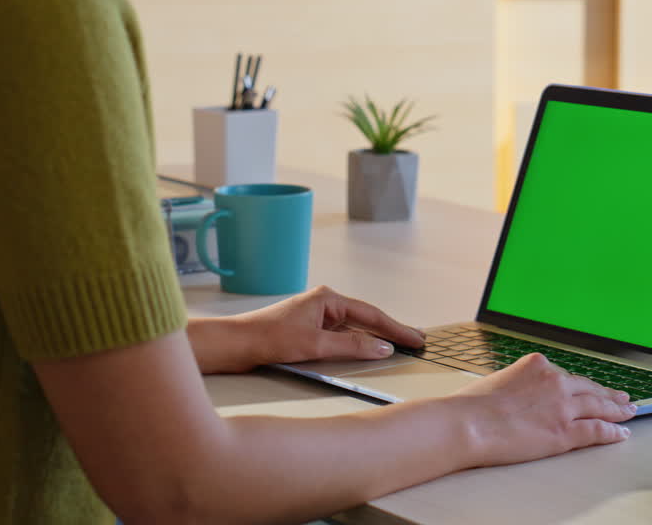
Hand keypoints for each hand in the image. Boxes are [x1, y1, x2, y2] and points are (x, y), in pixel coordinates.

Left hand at [237, 285, 426, 367]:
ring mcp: (315, 318)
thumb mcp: (315, 344)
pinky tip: (365, 353)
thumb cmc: (269, 339)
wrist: (235, 344)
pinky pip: (339, 337)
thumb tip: (384, 347)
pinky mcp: (307, 332)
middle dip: (390, 331)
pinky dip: (355, 345)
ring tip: (398, 347)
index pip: (370, 314)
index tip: (416, 339)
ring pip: (352, 329)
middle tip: (415, 342)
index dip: (396, 328)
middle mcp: (323, 305)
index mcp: (327, 299)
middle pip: (364, 319)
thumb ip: (352, 346)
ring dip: (373, 339)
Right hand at [453, 352, 634, 466]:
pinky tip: (621, 434)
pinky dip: (612, 432)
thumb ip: (518, 385)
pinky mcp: (565, 432)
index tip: (589, 388)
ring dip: (617, 411)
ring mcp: (563, 407)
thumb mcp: (498, 381)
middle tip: (622, 397)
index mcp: (538, 365)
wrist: (470, 423)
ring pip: (599, 407)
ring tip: (628, 413)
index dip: (582, 385)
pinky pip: (597, 431)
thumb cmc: (473, 405)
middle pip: (589, 388)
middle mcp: (555, 382)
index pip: (566, 376)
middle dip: (607, 394)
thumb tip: (520, 395)